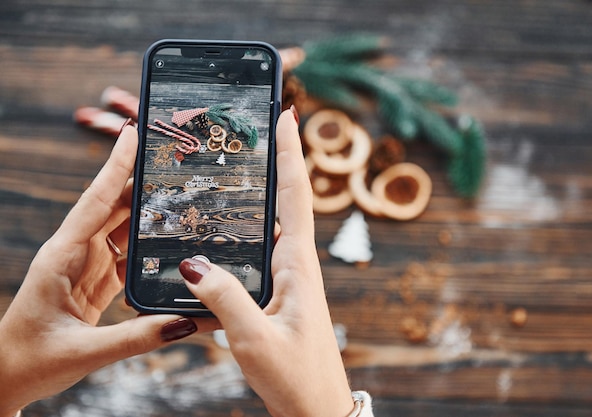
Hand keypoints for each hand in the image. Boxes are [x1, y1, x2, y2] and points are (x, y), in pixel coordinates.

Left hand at [0, 124, 212, 416]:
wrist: (7, 378)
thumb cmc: (30, 362)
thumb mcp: (84, 352)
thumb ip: (139, 337)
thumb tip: (186, 322)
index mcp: (61, 257)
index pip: (94, 202)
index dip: (116, 168)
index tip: (133, 135)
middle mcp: (74, 254)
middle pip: (113, 208)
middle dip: (141, 183)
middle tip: (173, 162)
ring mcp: (87, 266)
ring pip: (123, 229)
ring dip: (149, 213)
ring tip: (181, 197)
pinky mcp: (98, 281)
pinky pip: (128, 255)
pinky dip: (149, 246)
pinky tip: (170, 242)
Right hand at [178, 109, 354, 416]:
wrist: (317, 409)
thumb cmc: (296, 377)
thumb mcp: (254, 338)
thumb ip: (224, 299)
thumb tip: (193, 264)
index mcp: (299, 266)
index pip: (295, 196)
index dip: (290, 152)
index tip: (286, 113)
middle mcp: (298, 264)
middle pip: (287, 200)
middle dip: (276, 160)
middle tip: (258, 127)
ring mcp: (290, 278)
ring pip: (274, 223)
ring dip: (264, 191)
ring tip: (243, 164)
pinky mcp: (280, 293)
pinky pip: (263, 250)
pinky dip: (250, 228)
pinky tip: (233, 227)